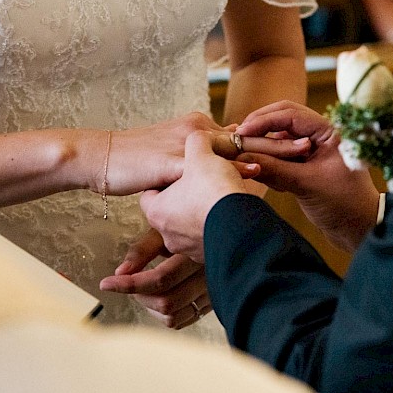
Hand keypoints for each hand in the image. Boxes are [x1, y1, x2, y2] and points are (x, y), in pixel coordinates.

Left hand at [100, 229, 211, 328]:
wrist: (216, 229)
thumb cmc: (185, 226)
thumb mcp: (163, 231)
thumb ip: (141, 251)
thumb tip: (120, 272)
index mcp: (195, 255)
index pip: (160, 279)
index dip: (129, 284)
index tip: (107, 283)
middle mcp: (207, 276)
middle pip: (166, 301)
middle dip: (139, 295)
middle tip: (128, 282)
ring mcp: (211, 292)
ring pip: (173, 315)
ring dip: (150, 306)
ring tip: (143, 289)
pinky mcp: (212, 303)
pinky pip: (182, 320)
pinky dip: (163, 314)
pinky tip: (158, 297)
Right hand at [104, 113, 308, 195]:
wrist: (99, 158)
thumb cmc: (132, 164)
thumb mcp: (169, 160)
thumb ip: (194, 163)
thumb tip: (214, 175)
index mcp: (198, 129)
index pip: (242, 135)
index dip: (271, 141)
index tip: (299, 145)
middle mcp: (197, 129)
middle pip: (247, 136)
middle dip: (280, 142)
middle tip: (312, 145)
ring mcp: (186, 143)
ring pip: (236, 147)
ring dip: (269, 151)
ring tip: (298, 155)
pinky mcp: (174, 160)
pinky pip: (210, 165)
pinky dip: (236, 169)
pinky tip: (257, 173)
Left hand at [141, 131, 251, 261]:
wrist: (242, 226)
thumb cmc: (214, 191)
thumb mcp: (202, 155)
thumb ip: (197, 141)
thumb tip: (200, 137)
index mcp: (156, 211)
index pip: (151, 193)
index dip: (165, 179)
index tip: (179, 173)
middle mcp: (168, 234)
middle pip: (171, 210)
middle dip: (186, 197)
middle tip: (201, 183)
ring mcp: (189, 249)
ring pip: (191, 226)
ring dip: (202, 212)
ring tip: (218, 196)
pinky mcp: (210, 256)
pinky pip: (210, 237)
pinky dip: (217, 226)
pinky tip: (230, 212)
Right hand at [236, 101, 380, 251]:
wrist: (360, 230)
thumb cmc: (344, 205)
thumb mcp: (306, 185)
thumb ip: (274, 169)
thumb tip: (242, 158)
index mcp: (329, 131)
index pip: (290, 114)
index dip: (263, 121)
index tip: (242, 132)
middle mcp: (321, 135)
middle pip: (282, 119)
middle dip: (260, 128)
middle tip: (238, 139)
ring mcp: (313, 149)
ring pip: (279, 137)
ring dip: (263, 146)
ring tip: (246, 159)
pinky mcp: (305, 165)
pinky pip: (280, 156)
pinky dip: (269, 162)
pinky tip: (265, 176)